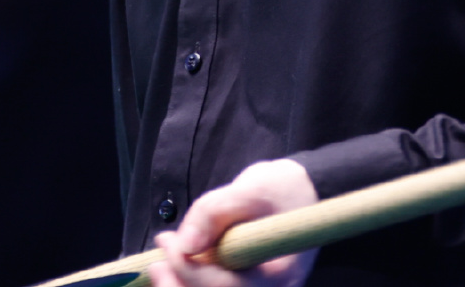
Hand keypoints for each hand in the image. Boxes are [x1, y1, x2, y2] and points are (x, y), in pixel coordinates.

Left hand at [149, 159, 318, 286]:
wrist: (306, 192)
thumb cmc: (284, 188)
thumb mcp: (252, 188)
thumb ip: (216, 212)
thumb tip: (184, 244)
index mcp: (277, 275)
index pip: (226, 286)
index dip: (189, 268)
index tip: (167, 242)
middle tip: (157, 264)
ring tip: (162, 265)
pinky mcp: (248, 285)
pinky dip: (191, 283)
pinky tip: (176, 269)